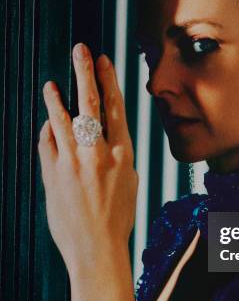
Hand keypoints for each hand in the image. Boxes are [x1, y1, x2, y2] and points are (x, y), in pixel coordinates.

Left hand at [38, 43, 138, 275]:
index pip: (116, 108)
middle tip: (80, 51)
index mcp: (122, 155)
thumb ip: (117, 155)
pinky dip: (47, 131)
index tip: (103, 61)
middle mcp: (98, 154)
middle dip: (85, 73)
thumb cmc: (117, 218)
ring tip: (51, 84)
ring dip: (56, 98)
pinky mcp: (52, 175)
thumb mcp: (129, 182)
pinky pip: (46, 144)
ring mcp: (73, 163)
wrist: (96, 249)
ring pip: (62, 120)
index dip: (109, 81)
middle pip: (90, 104)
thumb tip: (103, 134)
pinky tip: (47, 123)